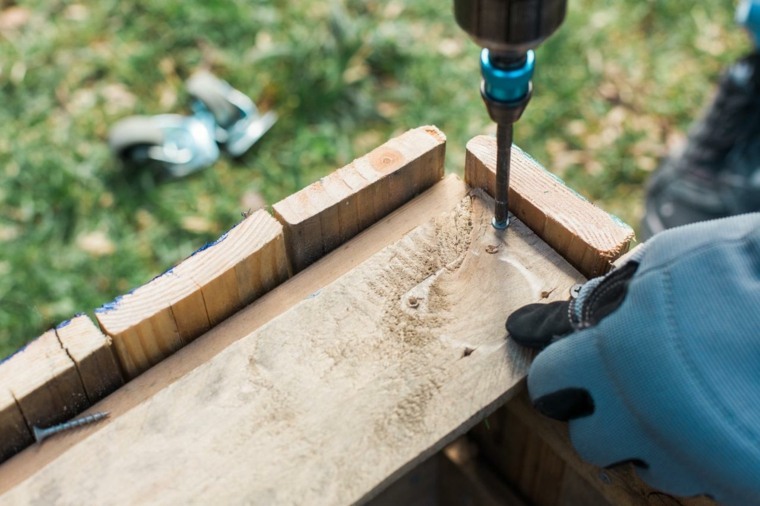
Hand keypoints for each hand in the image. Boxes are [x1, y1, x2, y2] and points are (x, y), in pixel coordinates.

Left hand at [507, 214, 759, 505]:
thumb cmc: (742, 271)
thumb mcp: (660, 266)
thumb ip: (593, 302)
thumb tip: (528, 326)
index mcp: (611, 360)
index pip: (548, 384)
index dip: (558, 371)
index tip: (571, 363)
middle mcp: (643, 418)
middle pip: (589, 439)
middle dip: (599, 414)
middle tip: (626, 384)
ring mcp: (694, 457)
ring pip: (646, 466)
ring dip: (651, 438)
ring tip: (683, 398)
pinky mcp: (738, 482)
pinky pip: (700, 477)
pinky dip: (700, 452)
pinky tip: (718, 415)